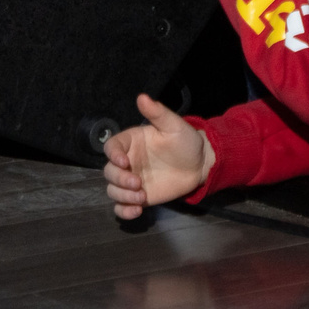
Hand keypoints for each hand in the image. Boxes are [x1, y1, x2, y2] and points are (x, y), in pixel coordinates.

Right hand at [102, 93, 214, 218]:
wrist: (199, 165)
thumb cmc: (185, 142)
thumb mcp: (174, 125)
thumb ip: (158, 113)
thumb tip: (142, 96)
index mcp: (131, 142)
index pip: (111, 147)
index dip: (113, 155)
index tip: (125, 162)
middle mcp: (127, 161)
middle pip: (108, 172)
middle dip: (119, 179)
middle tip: (138, 183)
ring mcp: (131, 181)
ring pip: (113, 190)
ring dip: (122, 196)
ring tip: (141, 198)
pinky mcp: (137, 197)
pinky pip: (121, 206)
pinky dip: (123, 211)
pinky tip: (136, 211)